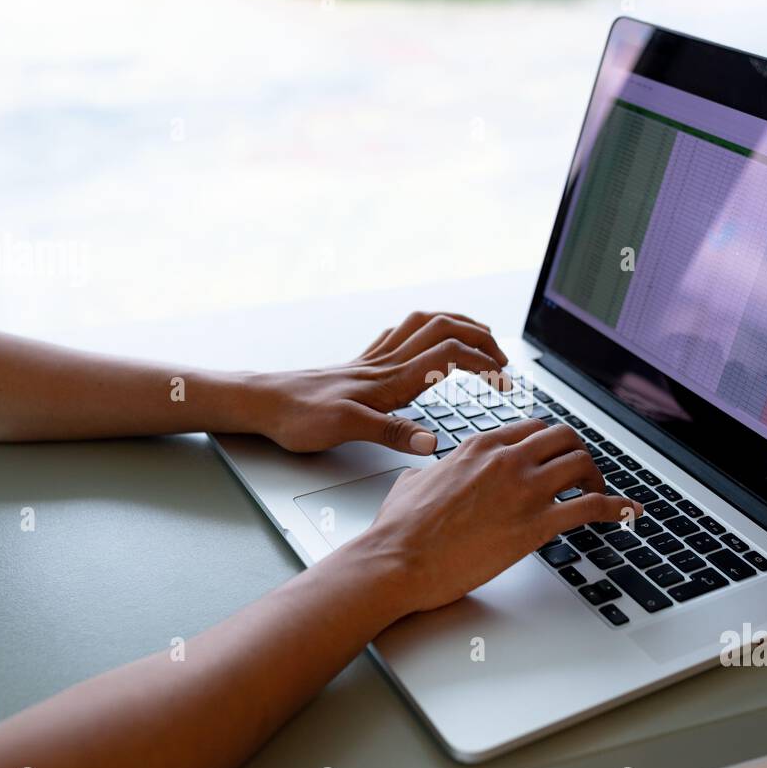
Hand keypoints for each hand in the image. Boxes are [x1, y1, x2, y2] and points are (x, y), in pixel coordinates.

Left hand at [249, 311, 509, 453]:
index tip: (504, 381)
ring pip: (424, 325)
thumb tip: (431, 443)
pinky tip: (423, 339)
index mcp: (391, 380)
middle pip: (443, 328)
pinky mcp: (360, 365)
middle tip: (501, 358)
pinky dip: (424, 329)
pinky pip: (400, 335)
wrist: (262, 403)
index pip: (450, 356)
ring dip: (456, 324)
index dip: (483, 363)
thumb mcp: (347, 430)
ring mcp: (373, 361)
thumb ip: (392, 433)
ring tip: (477, 337)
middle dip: (479, 336)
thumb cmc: (299, 416)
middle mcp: (386, 364)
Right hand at [350, 419, 644, 615]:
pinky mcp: (535, 524)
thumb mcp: (413, 482)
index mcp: (480, 446)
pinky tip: (629, 513)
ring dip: (597, 478)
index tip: (557, 458)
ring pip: (582, 463)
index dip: (551, 444)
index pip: (533, 428)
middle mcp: (507, 459)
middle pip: (564, 437)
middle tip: (582, 475)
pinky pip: (591, 507)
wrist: (397, 559)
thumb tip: (428, 473)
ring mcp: (523, 489)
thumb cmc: (400, 528)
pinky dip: (617, 508)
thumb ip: (431, 470)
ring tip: (599, 495)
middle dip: (579, 454)